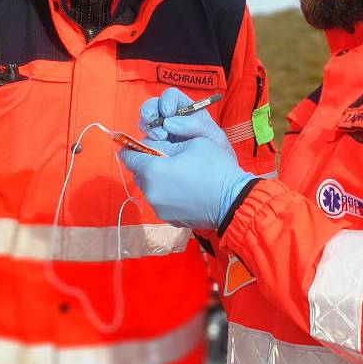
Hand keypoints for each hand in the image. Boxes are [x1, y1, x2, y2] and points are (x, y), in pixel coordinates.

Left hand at [123, 91, 254, 228]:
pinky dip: (169, 196)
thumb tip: (155, 146)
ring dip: (158, 182)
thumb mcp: (192, 143)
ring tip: (180, 177)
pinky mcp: (170, 220)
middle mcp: (150, 192)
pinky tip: (187, 192)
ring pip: (151, 190)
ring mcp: (159, 209)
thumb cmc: (214, 167)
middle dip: (148, 166)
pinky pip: (162, 203)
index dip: (133, 148)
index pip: (128, 156)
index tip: (143, 145)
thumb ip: (167, 144)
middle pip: (139, 175)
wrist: (234, 201)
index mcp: (152, 170)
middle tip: (167, 160)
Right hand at [140, 88, 231, 152]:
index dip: (166, 100)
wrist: (216, 177)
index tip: (167, 112)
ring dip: (147, 127)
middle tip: (153, 123)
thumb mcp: (214, 136)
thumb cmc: (218, 153)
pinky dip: (144, 143)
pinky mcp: (155, 149)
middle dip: (149, 111)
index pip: (171, 96)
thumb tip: (168, 122)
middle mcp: (172, 119)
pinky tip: (153, 149)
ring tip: (159, 138)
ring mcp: (162, 133)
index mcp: (188, 110)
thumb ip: (196, 125)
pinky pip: (144, 142)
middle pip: (153, 106)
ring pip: (146, 123)